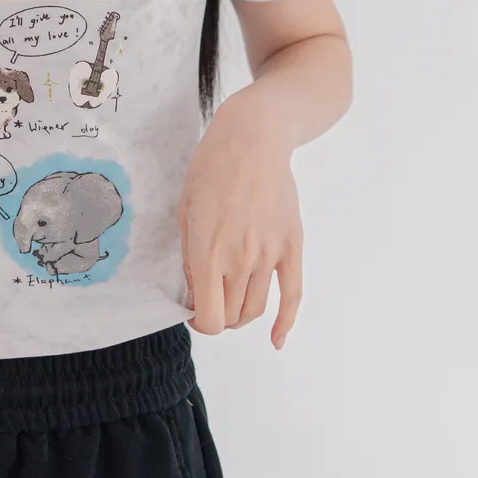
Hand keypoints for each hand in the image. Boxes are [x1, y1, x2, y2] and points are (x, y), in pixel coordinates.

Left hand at [178, 92, 302, 347]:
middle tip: (211, 300)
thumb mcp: (185, 209)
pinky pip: (293, 295)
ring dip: (241, 315)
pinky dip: (285, 323)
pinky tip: (276, 338)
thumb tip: (196, 290)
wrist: (253, 139)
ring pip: (256, 309)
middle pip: (231, 316)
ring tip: (232, 303)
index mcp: (207, 252)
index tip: (193, 310)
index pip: (208, 318)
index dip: (199, 322)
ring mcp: (269, 254)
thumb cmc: (212, 167)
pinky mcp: (291, 246)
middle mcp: (239, 260)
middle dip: (218, 316)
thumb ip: (190, 256)